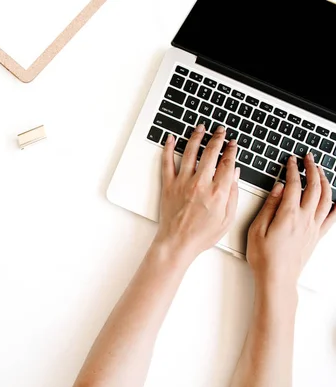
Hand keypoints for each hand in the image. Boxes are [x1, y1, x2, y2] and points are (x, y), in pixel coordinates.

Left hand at [156, 124, 239, 260]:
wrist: (178, 243)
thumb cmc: (202, 235)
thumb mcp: (227, 218)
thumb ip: (233, 194)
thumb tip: (235, 174)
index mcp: (218, 192)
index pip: (227, 163)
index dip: (231, 150)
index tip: (232, 143)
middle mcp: (200, 184)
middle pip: (210, 153)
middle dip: (217, 138)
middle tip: (219, 131)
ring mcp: (183, 183)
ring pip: (190, 153)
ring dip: (196, 137)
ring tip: (200, 128)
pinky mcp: (169, 186)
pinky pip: (167, 163)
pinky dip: (168, 149)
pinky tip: (171, 139)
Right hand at [247, 154, 335, 287]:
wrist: (277, 278)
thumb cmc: (264, 257)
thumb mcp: (257, 228)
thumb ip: (269, 206)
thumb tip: (279, 189)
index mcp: (288, 215)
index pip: (294, 185)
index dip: (293, 170)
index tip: (291, 161)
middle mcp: (305, 219)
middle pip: (314, 188)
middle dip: (312, 170)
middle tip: (309, 159)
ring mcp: (313, 228)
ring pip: (326, 199)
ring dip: (325, 182)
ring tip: (321, 172)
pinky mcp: (316, 237)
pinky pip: (332, 218)